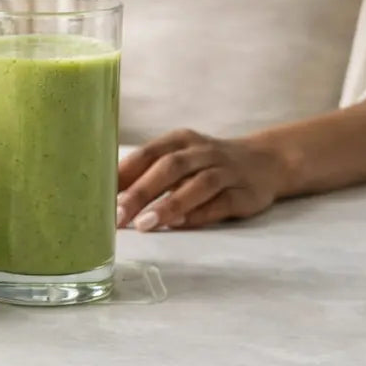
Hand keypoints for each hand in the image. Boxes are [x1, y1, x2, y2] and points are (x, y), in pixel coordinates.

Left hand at [116, 129, 289, 231]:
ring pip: (198, 184)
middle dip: (142, 191)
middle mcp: (203, 151)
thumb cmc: (206, 165)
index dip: (124, 174)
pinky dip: (201, 213)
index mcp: (180, 140)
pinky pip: (222, 202)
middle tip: (118, 215)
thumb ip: (148, 174)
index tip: (99, 196)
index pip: (148, 153)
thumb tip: (106, 197)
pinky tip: (182, 225)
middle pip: (170, 167)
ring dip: (170, 204)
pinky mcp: (245, 193)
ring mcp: (226, 171)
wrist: (266, 161)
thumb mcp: (179, 159)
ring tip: (145, 225)